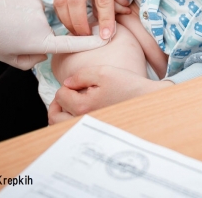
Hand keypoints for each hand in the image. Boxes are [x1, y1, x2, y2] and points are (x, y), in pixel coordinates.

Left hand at [0, 0, 108, 69]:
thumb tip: (45, 52)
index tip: (106, 39)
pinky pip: (36, 7)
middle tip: (14, 34)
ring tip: (10, 22)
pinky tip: (11, 11)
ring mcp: (40, 8)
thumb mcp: (9, 58)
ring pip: (42, 20)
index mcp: (38, 41)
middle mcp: (44, 24)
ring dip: (30, 22)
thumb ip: (32, 60)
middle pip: (50, 34)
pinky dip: (26, 11)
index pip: (71, 44)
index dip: (89, 43)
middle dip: (38, 36)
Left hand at [48, 65, 173, 123]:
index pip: (60, 96)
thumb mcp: (103, 72)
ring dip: (62, 114)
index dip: (66, 86)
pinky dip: (72, 120)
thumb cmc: (127, 85)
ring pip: (62, 127)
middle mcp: (84, 120)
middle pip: (55, 117)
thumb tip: (66, 83)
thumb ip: (80, 75)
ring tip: (70, 103)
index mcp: (83, 106)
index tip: (76, 83)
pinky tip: (82, 110)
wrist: (146, 100)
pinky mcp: (96, 130)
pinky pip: (75, 129)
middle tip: (65, 94)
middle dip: (56, 103)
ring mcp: (89, 127)